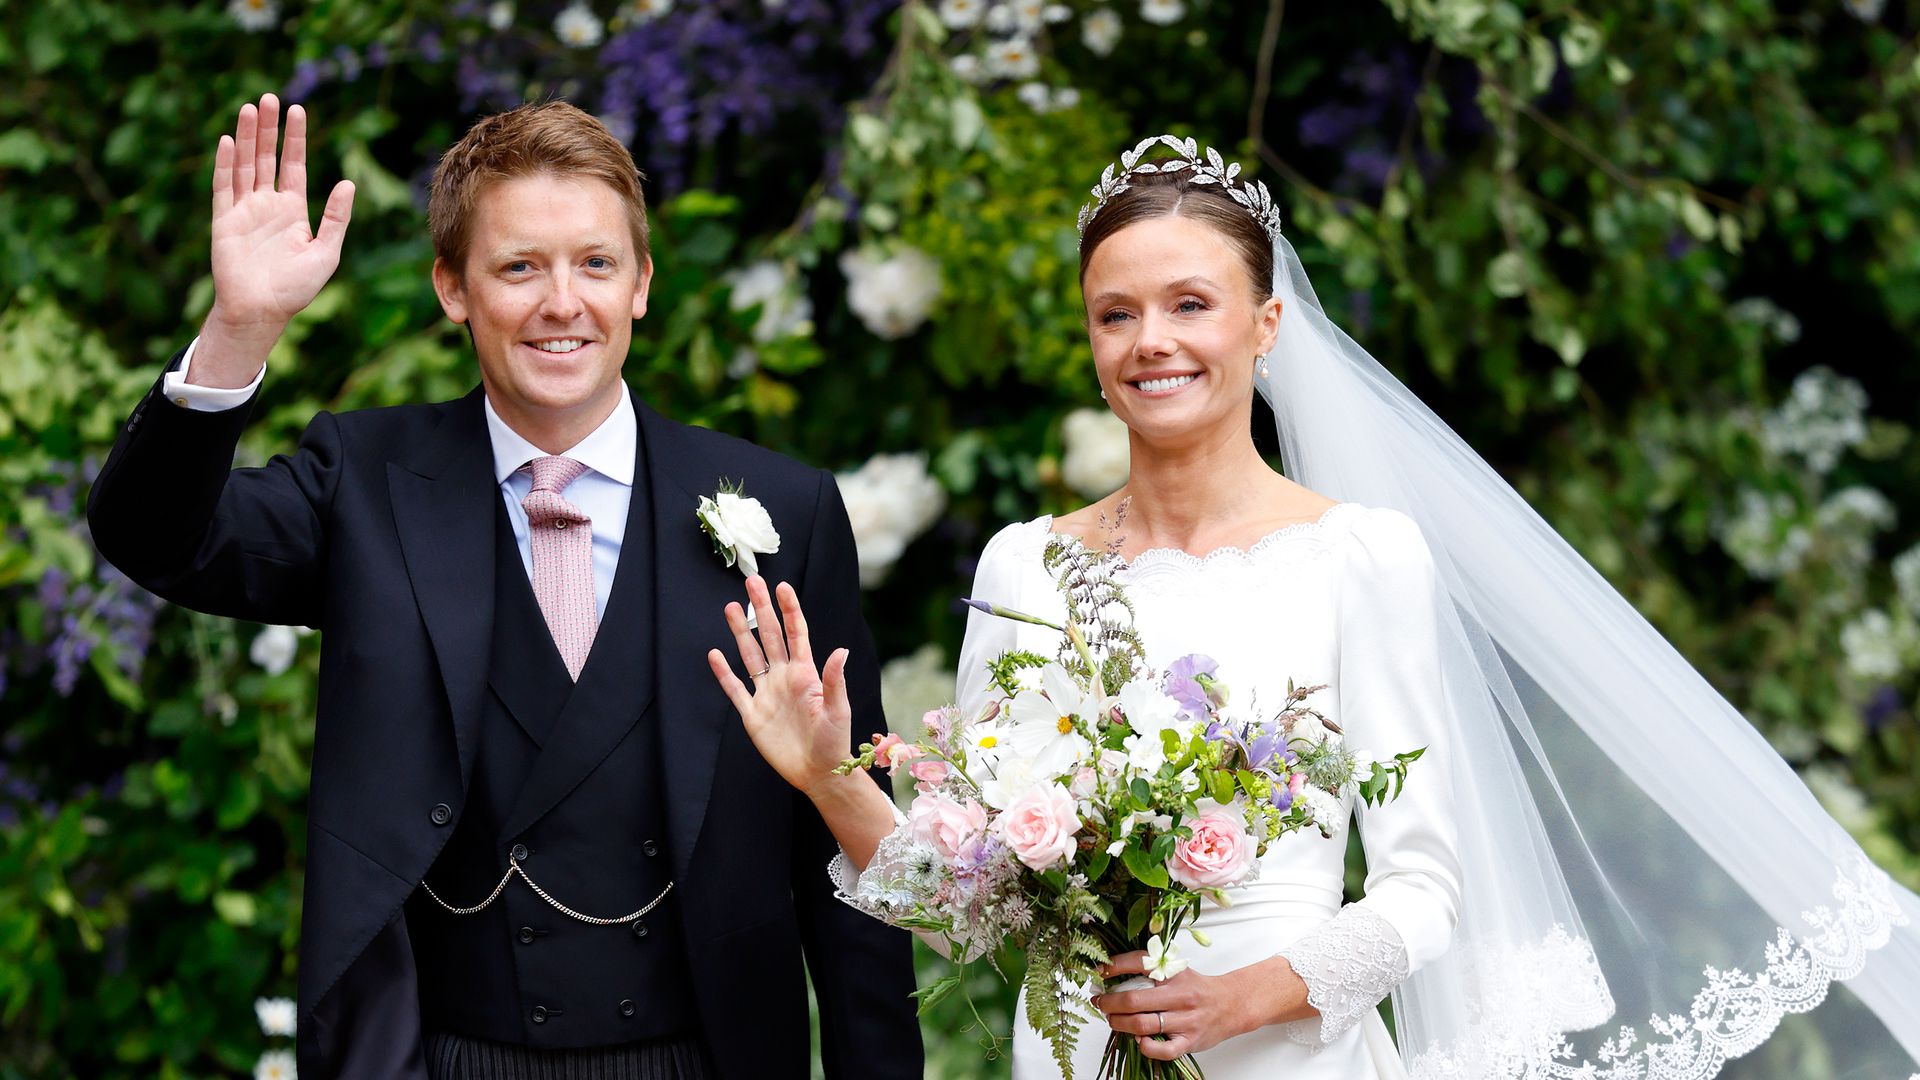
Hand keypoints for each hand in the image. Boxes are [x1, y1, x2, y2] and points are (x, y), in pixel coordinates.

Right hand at [197, 93, 355, 385]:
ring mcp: (244, 210)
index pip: (293, 164)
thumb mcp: (326, 252)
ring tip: (250, 108)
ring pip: (245, 164)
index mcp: (293, 209)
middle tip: (269, 97)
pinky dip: (226, 164)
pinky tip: (229, 141)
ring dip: (248, 137)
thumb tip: (347, 183)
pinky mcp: (224, 220)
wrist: (263, 311)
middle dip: (269, 128)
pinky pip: (224, 187)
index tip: (297, 110)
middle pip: (267, 157)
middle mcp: (267, 204)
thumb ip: (336, 218)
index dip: (295, 138)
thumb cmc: (296, 288)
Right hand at [707, 576, 855, 798]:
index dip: (789, 610)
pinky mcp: (752, 714)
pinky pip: (735, 689)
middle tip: (752, 582)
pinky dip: (724, 673)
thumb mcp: (838, 710)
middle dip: (761, 609)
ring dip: (740, 633)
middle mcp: (784, 678)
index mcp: (806, 674)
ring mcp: (766, 694)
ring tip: (731, 608)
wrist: (817, 773)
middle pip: (769, 636)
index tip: (782, 586)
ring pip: (750, 656)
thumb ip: (834, 680)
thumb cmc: (835, 742)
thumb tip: (840, 650)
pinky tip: (714, 654)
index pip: (796, 634)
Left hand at [1092, 951, 1308, 1060]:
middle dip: (1109, 1003)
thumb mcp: (1176, 970)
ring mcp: (1184, 1020)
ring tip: (1113, 1020)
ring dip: (1119, 1023)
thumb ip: (1150, 971)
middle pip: (1134, 1000)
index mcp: (1174, 973)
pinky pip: (1163, 1050)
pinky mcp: (1189, 1041)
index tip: (1100, 972)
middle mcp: (1179, 995)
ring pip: (1142, 1024)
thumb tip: (1111, 975)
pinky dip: (1146, 1047)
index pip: (1138, 962)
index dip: (1113, 966)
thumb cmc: (1198, 989)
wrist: (1231, 1005)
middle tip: (1100, 1003)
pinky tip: (1139, 1040)